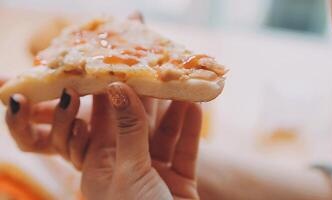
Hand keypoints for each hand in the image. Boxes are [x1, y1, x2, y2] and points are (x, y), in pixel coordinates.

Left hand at [4, 80, 201, 199]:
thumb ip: (128, 130)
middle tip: (155, 69)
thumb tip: (119, 88)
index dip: (110, 96)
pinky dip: (190, 130)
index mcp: (102, 168)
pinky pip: (185, 151)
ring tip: (180, 83)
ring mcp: (154, 174)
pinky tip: (196, 106)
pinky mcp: (179, 181)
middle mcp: (126, 167)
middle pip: (136, 126)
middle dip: (147, 99)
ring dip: (173, 112)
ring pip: (164, 136)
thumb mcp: (129, 171)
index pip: (103, 124)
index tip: (118, 67)